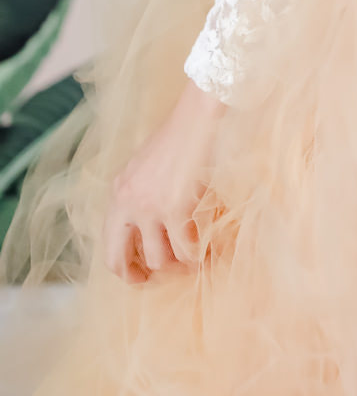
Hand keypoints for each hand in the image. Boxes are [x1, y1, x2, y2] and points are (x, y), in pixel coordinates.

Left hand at [103, 78, 225, 283]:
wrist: (198, 116)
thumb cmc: (180, 138)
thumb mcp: (145, 168)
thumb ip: (139, 196)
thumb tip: (147, 231)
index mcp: (118, 193)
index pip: (109, 246)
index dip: (123, 268)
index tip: (141, 275)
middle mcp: (128, 202)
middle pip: (121, 260)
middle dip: (140, 277)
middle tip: (161, 279)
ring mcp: (151, 206)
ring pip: (159, 259)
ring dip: (177, 265)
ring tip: (193, 260)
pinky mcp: (176, 206)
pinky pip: (185, 247)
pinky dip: (198, 255)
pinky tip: (207, 250)